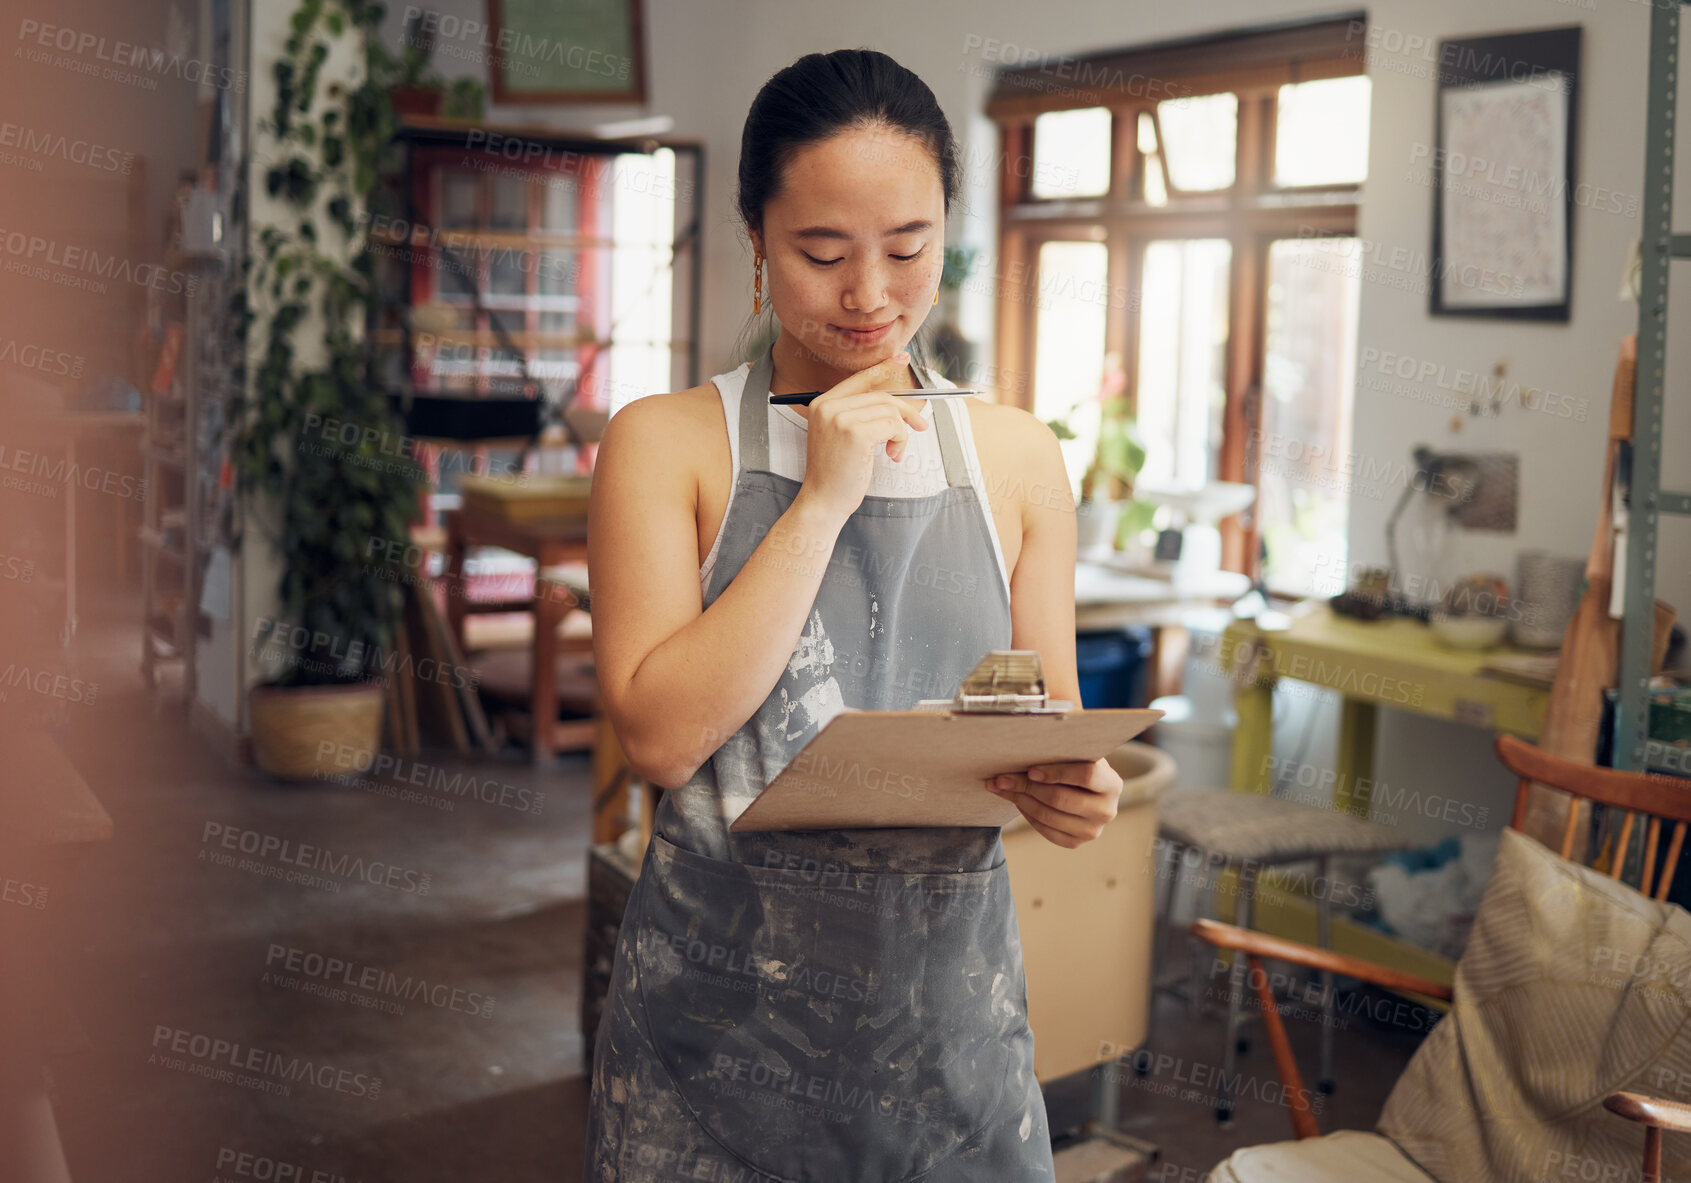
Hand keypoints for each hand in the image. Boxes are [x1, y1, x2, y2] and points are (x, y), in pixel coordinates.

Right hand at [796, 350, 930, 523]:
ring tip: (894, 452)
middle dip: (905, 412)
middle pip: (881, 396)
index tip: (902, 358)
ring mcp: (840, 418)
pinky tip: (891, 455)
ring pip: (890, 411)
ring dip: (901, 433)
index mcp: (822, 404)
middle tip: (919, 426)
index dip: (883, 368)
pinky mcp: (855, 433)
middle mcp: (829, 407)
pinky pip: (893, 426)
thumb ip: (859, 415)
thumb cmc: (834, 474)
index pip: (859, 378)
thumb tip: (895, 402)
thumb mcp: (841, 436)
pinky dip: (900, 440)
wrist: (822, 501)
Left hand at [985, 757, 1122, 847]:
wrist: (1082, 789)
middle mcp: (1107, 810)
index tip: (1030, 769)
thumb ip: (1061, 746)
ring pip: (1050, 816)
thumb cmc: (1074, 763)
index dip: (1057, 772)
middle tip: (1001, 777)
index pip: (1087, 775)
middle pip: (1062, 799)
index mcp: (1112, 783)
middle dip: (1027, 787)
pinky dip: (1027, 815)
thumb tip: (1030, 731)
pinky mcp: (1077, 842)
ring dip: (1020, 800)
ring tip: (1000, 786)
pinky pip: (1046, 831)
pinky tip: (1016, 800)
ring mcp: (1093, 830)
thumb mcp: (1076, 752)